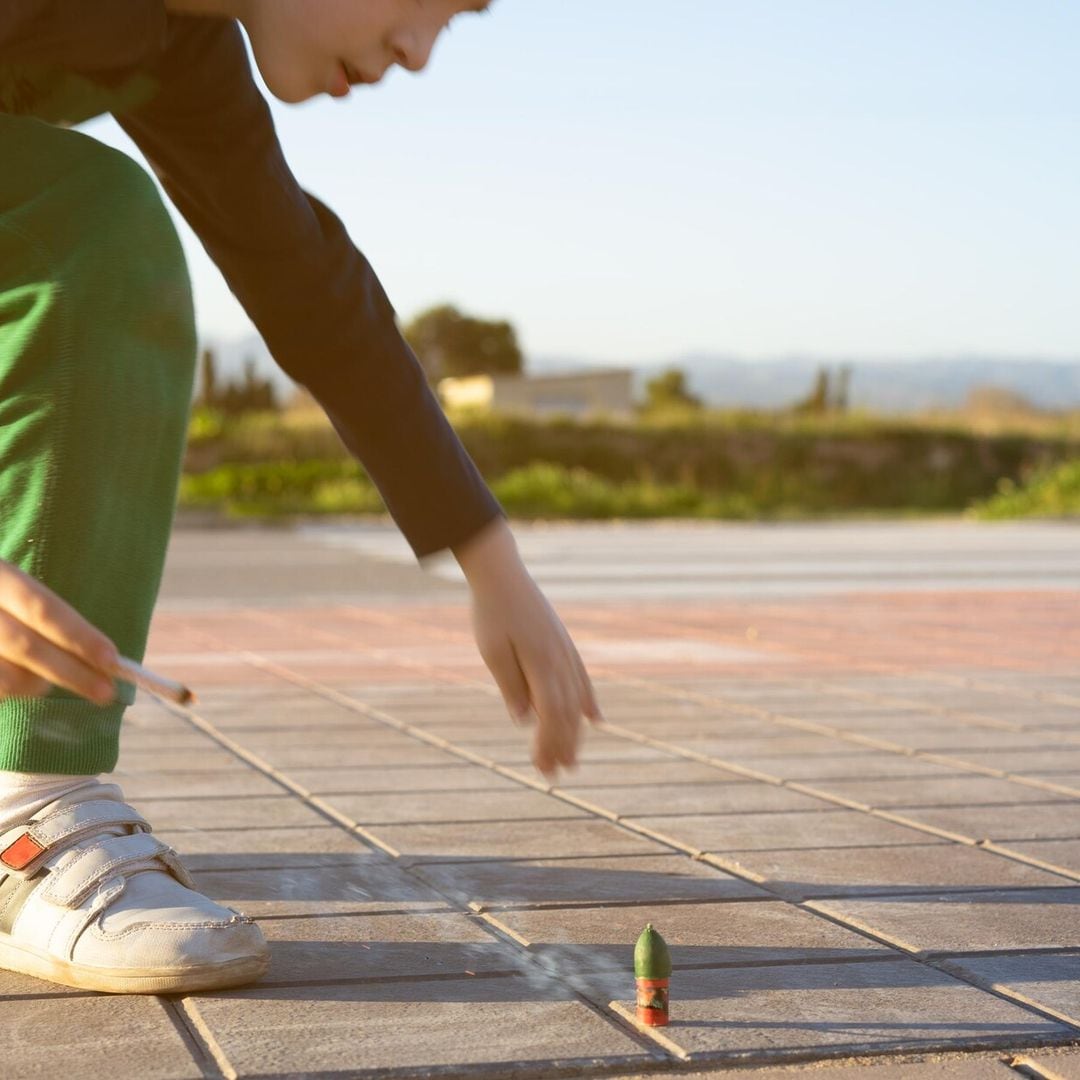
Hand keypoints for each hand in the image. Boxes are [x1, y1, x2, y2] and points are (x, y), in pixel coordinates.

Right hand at [0, 559, 119, 705]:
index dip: (79, 636)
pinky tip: (15, 685)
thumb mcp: (8, 585)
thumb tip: (98, 656)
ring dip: (36, 686)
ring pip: (6, 678)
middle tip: (106, 693)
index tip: (112, 659)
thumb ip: (38, 613)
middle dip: (71, 673)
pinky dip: (7, 693)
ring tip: (47, 684)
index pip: (43, 608)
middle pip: (27, 646)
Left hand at [453, 517, 601, 777]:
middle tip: (556, 776)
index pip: (551, 714)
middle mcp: (560, 660)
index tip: (542, 768)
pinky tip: (595, 720)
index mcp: (541, 664)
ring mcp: (565, 651)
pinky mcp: (564, 643)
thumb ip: (511, 685)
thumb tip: (523, 720)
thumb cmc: (491, 613)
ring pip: (576, 700)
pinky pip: (582, 679)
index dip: (549, 743)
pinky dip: (589, 702)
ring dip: (575, 732)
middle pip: (567, 712)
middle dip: (563, 745)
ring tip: (573, 760)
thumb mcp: (492, 651)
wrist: (502, 574)